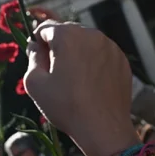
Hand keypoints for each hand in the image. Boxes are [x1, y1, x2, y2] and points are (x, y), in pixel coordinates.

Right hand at [23, 21, 138, 155]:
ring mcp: (110, 46)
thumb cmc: (65, 106)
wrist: (103, 128)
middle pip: (67, 32)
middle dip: (59, 47)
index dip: (38, 43)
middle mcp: (91, 34)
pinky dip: (94, 62)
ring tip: (75, 80)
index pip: (45, 27)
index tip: (39, 60)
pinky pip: (102, 53)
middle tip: (56, 73)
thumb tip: (36, 46)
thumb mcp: (34, 82)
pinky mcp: (122, 59)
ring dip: (77, 53)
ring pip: (86, 42)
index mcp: (67, 35)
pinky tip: (91, 83)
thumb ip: (32, 56)